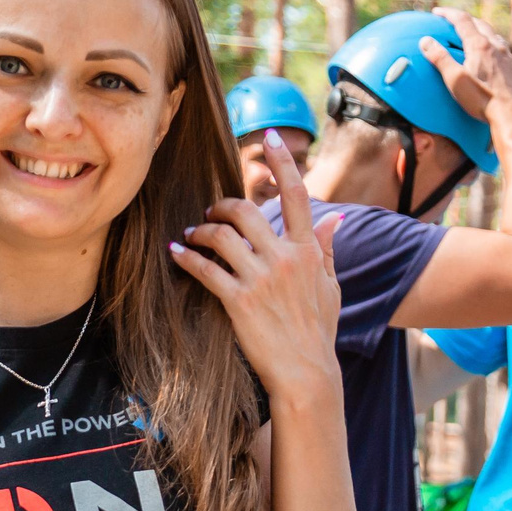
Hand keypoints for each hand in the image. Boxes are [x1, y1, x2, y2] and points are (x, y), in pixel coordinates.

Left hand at [171, 131, 345, 404]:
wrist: (306, 373)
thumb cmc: (318, 332)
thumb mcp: (330, 287)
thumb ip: (328, 249)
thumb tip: (335, 218)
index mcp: (309, 250)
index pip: (297, 194)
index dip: (283, 162)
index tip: (271, 137)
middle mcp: (286, 258)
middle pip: (247, 210)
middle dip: (222, 204)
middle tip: (210, 211)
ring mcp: (262, 279)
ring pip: (222, 235)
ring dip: (202, 230)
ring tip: (193, 234)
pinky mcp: (239, 301)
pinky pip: (206, 269)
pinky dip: (187, 257)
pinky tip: (176, 252)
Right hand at [420, 4, 511, 150]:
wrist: (510, 112)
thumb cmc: (481, 98)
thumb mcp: (454, 79)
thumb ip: (440, 58)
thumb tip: (425, 41)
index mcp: (479, 45)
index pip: (462, 20)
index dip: (448, 13)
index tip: (437, 12)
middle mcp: (495, 45)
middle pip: (478, 23)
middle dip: (463, 19)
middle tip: (451, 21)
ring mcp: (506, 55)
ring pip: (492, 34)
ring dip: (479, 29)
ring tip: (471, 34)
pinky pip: (501, 46)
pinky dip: (490, 43)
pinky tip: (489, 52)